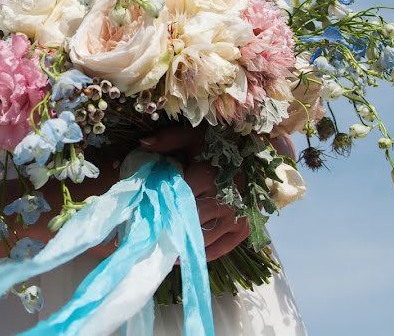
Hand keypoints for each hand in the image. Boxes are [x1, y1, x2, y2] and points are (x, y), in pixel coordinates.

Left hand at [139, 123, 248, 262]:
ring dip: (180, 247)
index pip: (174, 198)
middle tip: (147, 236)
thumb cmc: (218, 147)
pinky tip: (182, 257)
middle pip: (186, 222)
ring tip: (160, 249)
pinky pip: (218, 250)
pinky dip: (199, 255)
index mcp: (207, 176)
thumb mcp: (193, 137)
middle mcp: (223, 200)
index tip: (140, 215)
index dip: (156, 207)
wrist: (253, 158)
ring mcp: (234, 217)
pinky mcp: (242, 230)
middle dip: (166, 229)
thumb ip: (167, 139)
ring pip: (200, 240)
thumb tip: (142, 144)